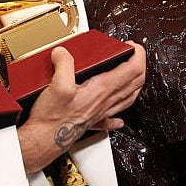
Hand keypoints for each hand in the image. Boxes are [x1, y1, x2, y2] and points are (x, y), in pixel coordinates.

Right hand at [17, 41, 145, 171]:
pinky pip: (112, 119)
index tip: (132, 45)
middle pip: (136, 82)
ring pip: (129, 98)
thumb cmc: (53, 118)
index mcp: (102, 89)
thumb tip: (63, 52)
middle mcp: (106, 101)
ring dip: (135, 84)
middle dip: (140, 65)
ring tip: (133, 75)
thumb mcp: (58, 84)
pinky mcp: (92, 122)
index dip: (138, 53)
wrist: (44, 140)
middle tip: (134, 54)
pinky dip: (119, 115)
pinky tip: (119, 118)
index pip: (133, 69)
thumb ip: (64, 63)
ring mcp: (101, 113)